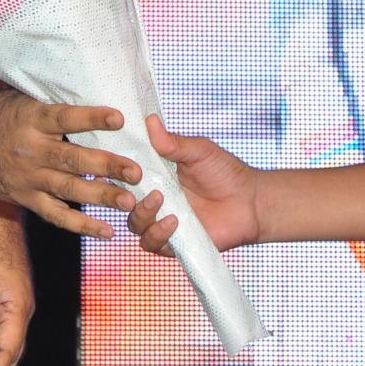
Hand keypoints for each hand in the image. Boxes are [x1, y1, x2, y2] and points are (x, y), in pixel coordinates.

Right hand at [0, 91, 139, 236]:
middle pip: (72, 160)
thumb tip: (95, 86)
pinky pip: (56, 215)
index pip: (65, 118)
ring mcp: (28, 177)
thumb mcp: (23, 99)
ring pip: (68, 190)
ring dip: (100, 196)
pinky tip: (107, 230)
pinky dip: (81, 225)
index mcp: (32, 119)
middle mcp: (31, 150)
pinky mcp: (25, 198)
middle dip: (106, 166)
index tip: (120, 117)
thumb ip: (54, 103)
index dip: (92, 118)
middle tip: (135, 171)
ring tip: (129, 201)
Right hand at [124, 114, 262, 252]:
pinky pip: (153, 244)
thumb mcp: (199, 152)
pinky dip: (158, 234)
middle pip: (123, 202)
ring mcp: (162, 222)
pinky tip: (174, 221)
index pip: (125, 176)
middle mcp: (154, 200)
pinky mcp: (174, 242)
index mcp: (156, 176)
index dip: (115, 172)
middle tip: (137, 184)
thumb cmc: (225, 172)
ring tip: (160, 201)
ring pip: (135, 225)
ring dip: (142, 214)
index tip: (113, 164)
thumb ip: (174, 143)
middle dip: (123, 195)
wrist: (250, 201)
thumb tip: (150, 121)